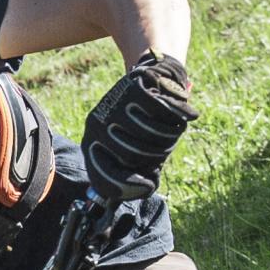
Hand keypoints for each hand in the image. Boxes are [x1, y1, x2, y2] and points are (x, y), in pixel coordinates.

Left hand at [80, 52, 193, 202]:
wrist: (153, 78)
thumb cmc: (145, 123)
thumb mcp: (136, 148)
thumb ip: (136, 170)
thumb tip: (141, 192)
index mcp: (92, 143)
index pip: (105, 176)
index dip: (128, 185)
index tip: (148, 185)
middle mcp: (96, 124)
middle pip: (133, 156)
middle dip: (157, 156)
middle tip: (167, 147)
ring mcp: (113, 105)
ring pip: (148, 134)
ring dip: (169, 136)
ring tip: (173, 130)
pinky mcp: (132, 87)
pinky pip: (159, 111)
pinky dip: (175, 115)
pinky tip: (178, 116)